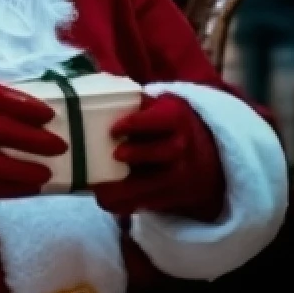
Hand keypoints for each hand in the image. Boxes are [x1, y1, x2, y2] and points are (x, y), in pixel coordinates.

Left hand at [91, 93, 224, 220]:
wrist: (198, 153)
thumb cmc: (163, 124)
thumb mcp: (157, 106)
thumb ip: (134, 101)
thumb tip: (94, 87)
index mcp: (177, 117)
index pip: (165, 118)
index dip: (140, 123)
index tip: (115, 128)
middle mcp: (183, 145)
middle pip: (169, 150)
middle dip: (140, 153)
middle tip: (114, 154)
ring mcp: (180, 174)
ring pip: (159, 184)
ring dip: (128, 189)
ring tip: (99, 188)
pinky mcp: (172, 196)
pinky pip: (150, 204)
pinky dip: (127, 205)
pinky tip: (106, 200)